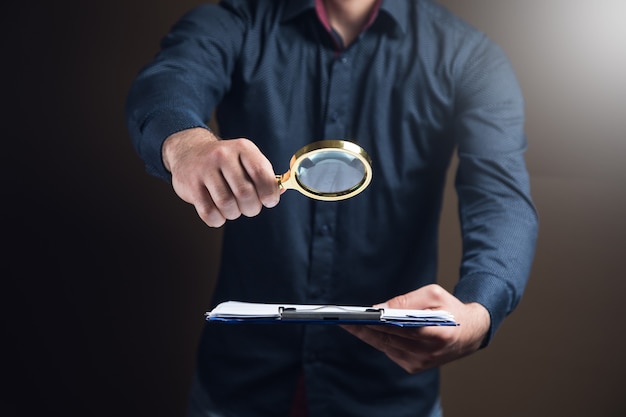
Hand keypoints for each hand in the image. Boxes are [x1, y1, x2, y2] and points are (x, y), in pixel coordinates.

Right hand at [162, 128, 280, 226]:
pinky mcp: (191, 185)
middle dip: (252, 208)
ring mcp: (204, 170)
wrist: (189, 152)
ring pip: (227, 205)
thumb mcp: (247, 159)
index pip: (262, 174)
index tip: (269, 201)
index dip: (270, 194)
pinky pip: (209, 213)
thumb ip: (264, 175)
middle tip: (249, 207)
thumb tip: (278, 193)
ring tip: (233, 207)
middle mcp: (223, 156)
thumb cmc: (226, 162)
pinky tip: (219, 213)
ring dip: (234, 213)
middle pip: (245, 193)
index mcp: (242, 148)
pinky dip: (218, 219)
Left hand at [342, 284, 490, 373]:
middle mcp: (427, 353)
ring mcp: (420, 363)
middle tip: (343, 318)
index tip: (356, 317)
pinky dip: (378, 340)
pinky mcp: (414, 367)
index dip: (373, 323)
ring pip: (385, 346)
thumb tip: (379, 308)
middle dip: (363, 328)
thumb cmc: (451, 310)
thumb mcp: (432, 294)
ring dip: (367, 335)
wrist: (470, 332)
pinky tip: (366, 330)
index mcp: (435, 334)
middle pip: (387, 339)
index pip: (397, 328)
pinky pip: (390, 351)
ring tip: (349, 323)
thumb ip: (406, 301)